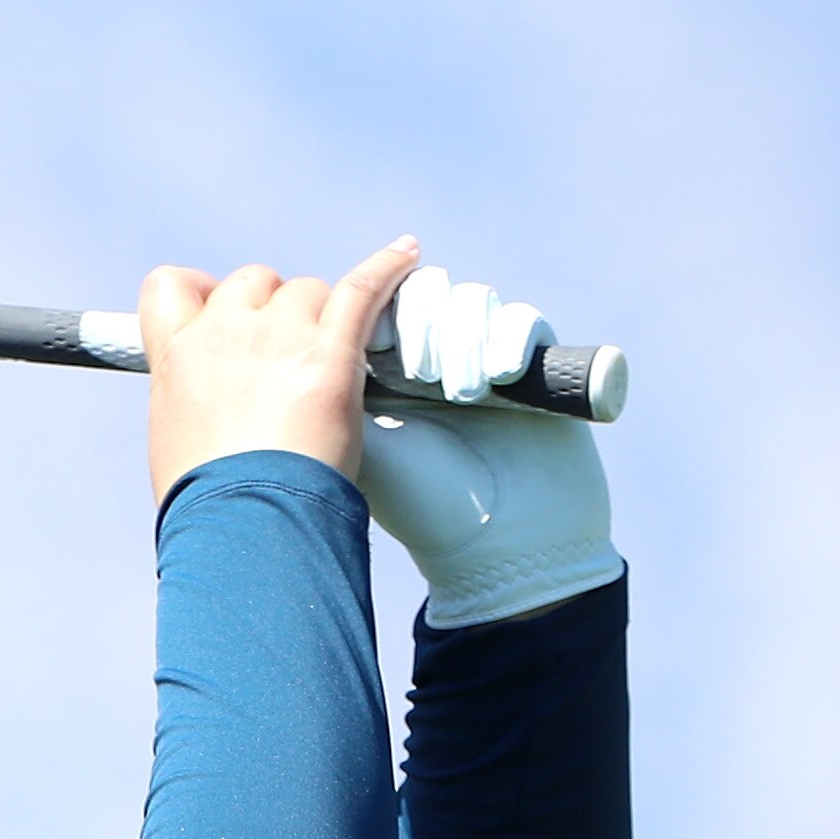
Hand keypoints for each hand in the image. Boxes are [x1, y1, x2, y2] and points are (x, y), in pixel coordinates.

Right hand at [142, 235, 420, 502]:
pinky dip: (387, 268)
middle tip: (289, 361)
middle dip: (273, 311)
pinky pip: (362, 288)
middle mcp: (222, 332)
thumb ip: (192, 400)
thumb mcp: (175, 443)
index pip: (172, 286)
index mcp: (176, 357)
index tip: (219, 314)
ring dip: (322, 318)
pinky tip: (407, 254)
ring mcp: (277, 337)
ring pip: (308, 292)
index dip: (202, 295)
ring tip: (335, 363)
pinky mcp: (329, 351)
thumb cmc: (209, 502)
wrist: (243, 523)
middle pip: (254, 283)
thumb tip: (214, 405)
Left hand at [357, 265, 620, 625]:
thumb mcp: (363, 445)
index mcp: (384, 378)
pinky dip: (508, 338)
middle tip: (417, 370)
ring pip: (468, 302)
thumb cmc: (423, 503)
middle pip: (421, 295)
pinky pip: (520, 321)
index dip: (372, 312)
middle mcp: (433, 363)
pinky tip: (498, 377)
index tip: (368, 345)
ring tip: (459, 392)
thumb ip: (333, 389)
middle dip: (418, 323)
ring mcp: (484, 360)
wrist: (504, 543)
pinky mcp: (532, 366)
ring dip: (461, 337)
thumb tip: (306, 337)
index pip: (374, 311)